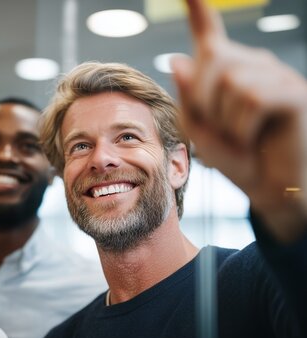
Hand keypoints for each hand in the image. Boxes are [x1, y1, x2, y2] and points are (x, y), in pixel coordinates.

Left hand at [171, 0, 306, 242]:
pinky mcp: (293, 91)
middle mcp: (252, 64)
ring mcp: (276, 74)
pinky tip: (254, 138)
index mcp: (225, 71)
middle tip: (220, 130)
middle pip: (212, 61)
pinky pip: (254, 97)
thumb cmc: (235, 156)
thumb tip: (177, 59)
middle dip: (203, 101)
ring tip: (240, 136)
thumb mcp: (199, 130)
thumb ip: (186, 98)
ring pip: (232, 81)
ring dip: (225, 119)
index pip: (209, 34)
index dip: (199, 11)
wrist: (269, 187)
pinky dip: (244, 126)